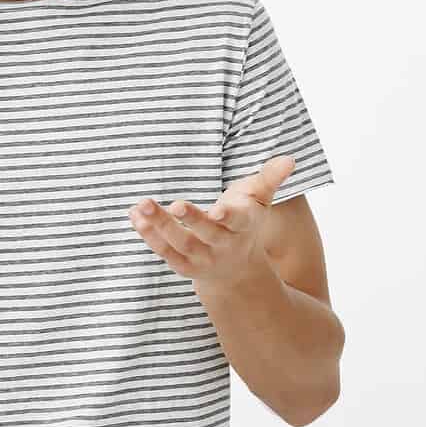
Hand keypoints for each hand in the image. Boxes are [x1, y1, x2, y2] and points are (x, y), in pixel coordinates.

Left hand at [128, 155, 296, 288]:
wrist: (236, 268)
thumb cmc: (244, 221)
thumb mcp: (259, 200)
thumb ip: (270, 179)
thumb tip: (290, 158)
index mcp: (243, 227)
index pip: (236, 222)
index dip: (227, 217)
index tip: (217, 209)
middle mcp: (223, 245)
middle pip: (205, 234)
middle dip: (190, 220)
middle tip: (174, 204)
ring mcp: (201, 257)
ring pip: (179, 243)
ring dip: (159, 225)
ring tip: (142, 205)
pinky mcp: (183, 264)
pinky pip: (163, 251)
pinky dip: (148, 235)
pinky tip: (135, 215)